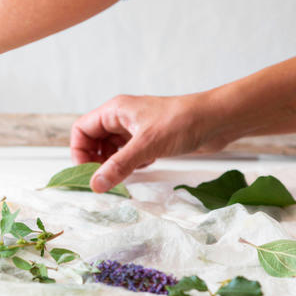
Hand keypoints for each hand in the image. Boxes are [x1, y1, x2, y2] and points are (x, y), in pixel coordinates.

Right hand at [70, 94, 224, 192]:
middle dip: (94, 160)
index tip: (87, 172)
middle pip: (94, 140)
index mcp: (115, 111)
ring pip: (112, 149)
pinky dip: (129, 164)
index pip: (82, 129)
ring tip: (120, 178)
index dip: (79, 151)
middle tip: (102, 180)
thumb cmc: (182, 122)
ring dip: (112, 164)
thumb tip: (95, 184)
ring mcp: (137, 128)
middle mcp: (123, 118)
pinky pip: (129, 153)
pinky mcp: (151, 139)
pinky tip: (140, 170)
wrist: (217, 120)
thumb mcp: (147, 145)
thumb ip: (119, 165)